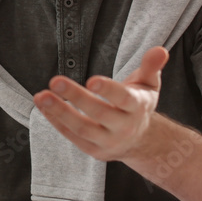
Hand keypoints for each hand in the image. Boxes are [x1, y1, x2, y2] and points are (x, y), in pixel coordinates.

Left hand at [32, 46, 169, 162]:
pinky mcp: (94, 150)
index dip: (109, 90)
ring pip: (82, 129)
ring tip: (41, 96)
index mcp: (137, 107)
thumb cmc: (139, 104)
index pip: (124, 99)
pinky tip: (43, 106)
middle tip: (55, 81)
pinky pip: (72, 136)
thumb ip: (151, 67)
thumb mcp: (149, 85)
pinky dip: (56, 121)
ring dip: (60, 112)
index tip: (91, 80)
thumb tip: (160, 50)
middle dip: (76, 97)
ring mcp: (108, 142)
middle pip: (99, 113)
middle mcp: (124, 127)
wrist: (141, 140)